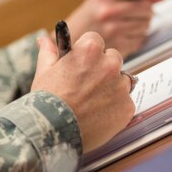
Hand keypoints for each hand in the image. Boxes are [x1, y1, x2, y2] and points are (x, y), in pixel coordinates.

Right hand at [31, 33, 134, 151]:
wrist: (54, 131)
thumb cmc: (47, 100)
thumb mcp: (44, 72)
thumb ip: (49, 52)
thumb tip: (43, 39)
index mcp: (89, 51)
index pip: (96, 40)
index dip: (87, 52)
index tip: (80, 62)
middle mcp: (110, 65)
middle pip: (113, 58)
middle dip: (102, 67)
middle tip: (86, 84)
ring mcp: (121, 87)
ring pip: (121, 80)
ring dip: (111, 87)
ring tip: (91, 102)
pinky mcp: (127, 107)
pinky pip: (124, 102)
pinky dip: (114, 107)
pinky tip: (98, 114)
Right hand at [64, 0, 166, 55]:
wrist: (68, 42)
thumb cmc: (89, 18)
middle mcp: (108, 11)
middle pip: (147, 6)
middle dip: (143, 10)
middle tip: (129, 13)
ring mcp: (114, 30)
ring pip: (147, 24)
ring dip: (140, 25)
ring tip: (123, 25)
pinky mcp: (119, 47)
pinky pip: (141, 39)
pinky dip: (135, 38)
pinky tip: (122, 36)